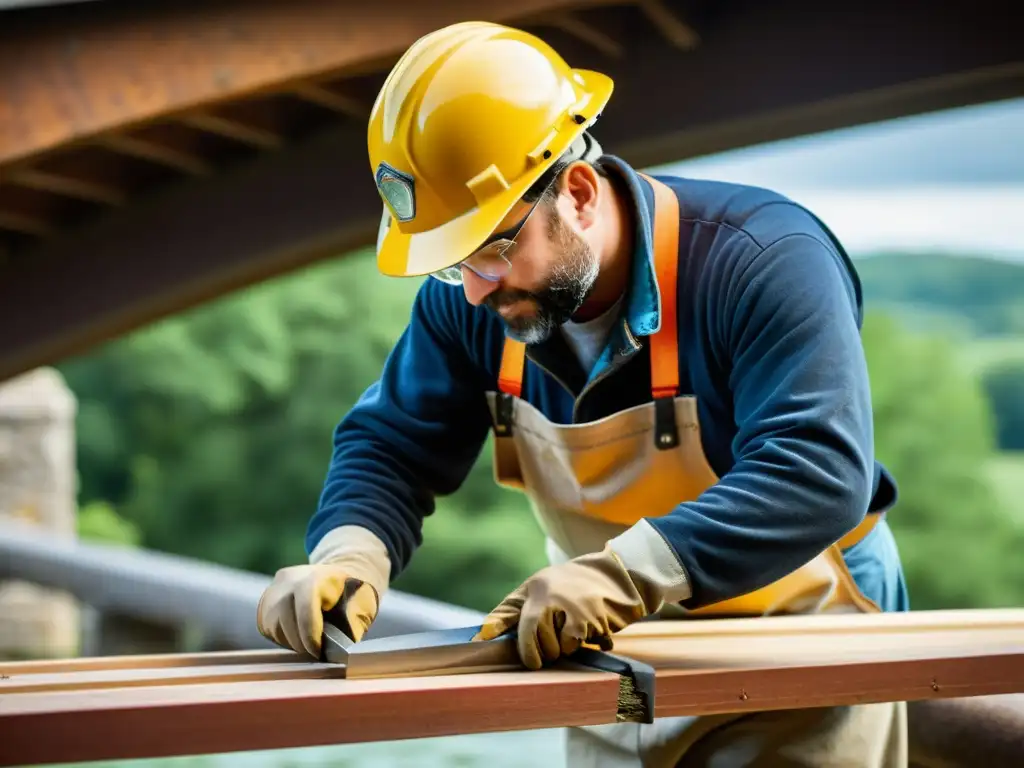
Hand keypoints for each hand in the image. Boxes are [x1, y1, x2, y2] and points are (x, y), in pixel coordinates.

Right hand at [257, 560, 379, 657]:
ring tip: (309, 641)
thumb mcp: (361, 608)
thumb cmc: (352, 597)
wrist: (337, 580)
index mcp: (316, 577)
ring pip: (274, 626)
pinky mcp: (265, 600)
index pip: (306, 609)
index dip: (310, 636)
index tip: (319, 652)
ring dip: (291, 641)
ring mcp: (274, 589)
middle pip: (285, 619)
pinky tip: (298, 634)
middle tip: (316, 651)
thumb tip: (343, 652)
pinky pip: (267, 627)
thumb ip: (350, 626)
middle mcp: (289, 580)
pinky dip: (282, 636)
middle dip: (301, 642)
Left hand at [473, 542, 666, 668]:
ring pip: (564, 648)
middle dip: (547, 650)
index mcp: (538, 591)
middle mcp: (557, 598)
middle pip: (544, 643)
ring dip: (566, 647)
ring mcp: (578, 609)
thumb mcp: (533, 591)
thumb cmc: (563, 586)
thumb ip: (509, 612)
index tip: (526, 660)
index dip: (523, 647)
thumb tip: (483, 635)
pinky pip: (582, 645)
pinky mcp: (597, 620)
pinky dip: (585, 643)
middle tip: (554, 640)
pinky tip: (589, 628)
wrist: (611, 575)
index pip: (524, 624)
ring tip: (572, 628)